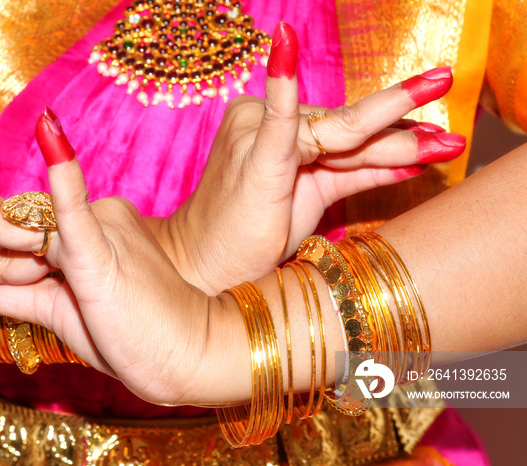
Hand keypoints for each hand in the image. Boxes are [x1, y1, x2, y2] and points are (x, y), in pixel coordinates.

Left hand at [0, 129, 224, 406]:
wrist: (190, 355)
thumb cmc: (137, 337)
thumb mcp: (64, 317)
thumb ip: (16, 299)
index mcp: (84, 240)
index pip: (20, 241)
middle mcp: (88, 227)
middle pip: (14, 217)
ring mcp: (96, 236)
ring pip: (20, 228)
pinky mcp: (102, 254)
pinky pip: (73, 213)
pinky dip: (61, 176)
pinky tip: (48, 132)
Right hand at [162, 22, 463, 293]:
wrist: (206, 267)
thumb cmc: (253, 234)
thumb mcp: (316, 197)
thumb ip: (360, 174)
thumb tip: (414, 161)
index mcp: (282, 130)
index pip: (348, 129)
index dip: (397, 134)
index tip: (439, 141)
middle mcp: (267, 122)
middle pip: (349, 127)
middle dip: (404, 121)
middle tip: (447, 83)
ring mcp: (257, 134)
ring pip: (340, 134)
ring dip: (396, 137)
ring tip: (444, 138)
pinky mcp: (252, 155)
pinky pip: (276, 118)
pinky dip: (282, 83)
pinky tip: (284, 42)